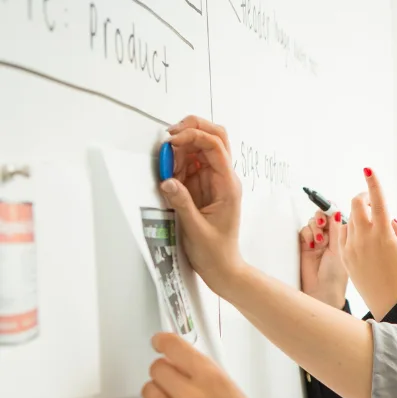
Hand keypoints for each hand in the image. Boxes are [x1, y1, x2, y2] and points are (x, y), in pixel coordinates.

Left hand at [137, 333, 315, 397]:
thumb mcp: (238, 397)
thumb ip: (209, 380)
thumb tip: (185, 369)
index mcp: (214, 380)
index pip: (174, 348)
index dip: (164, 342)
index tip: (160, 342)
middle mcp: (191, 397)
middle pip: (157, 368)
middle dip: (166, 372)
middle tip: (176, 383)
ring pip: (148, 390)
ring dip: (160, 394)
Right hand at [161, 116, 243, 298]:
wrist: (222, 267)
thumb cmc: (215, 252)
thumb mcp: (196, 229)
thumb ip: (182, 204)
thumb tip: (167, 181)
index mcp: (228, 185)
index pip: (216, 146)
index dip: (194, 135)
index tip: (173, 140)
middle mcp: (223, 178)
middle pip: (214, 136)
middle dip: (192, 129)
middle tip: (170, 137)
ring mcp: (213, 180)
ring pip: (200, 147)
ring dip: (181, 148)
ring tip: (168, 167)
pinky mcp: (202, 186)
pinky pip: (190, 163)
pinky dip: (177, 162)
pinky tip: (170, 174)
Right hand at [299, 211, 348, 307]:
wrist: (322, 290)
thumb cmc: (335, 275)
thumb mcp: (339, 249)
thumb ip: (336, 230)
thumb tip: (335, 212)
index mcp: (341, 236)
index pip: (335, 216)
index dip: (331, 210)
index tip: (329, 209)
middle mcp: (329, 237)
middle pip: (322, 216)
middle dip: (321, 217)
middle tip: (322, 223)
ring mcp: (316, 241)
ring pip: (312, 223)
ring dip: (315, 227)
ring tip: (319, 240)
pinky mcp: (305, 245)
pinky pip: (304, 231)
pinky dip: (307, 234)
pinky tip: (312, 244)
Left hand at [341, 169, 396, 320]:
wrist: (390, 302)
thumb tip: (388, 220)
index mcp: (383, 234)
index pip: (378, 200)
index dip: (373, 182)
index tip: (368, 169)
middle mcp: (364, 238)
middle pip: (356, 203)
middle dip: (364, 197)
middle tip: (374, 204)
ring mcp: (351, 247)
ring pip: (349, 217)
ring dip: (360, 215)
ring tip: (373, 228)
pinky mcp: (345, 256)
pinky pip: (344, 233)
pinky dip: (353, 228)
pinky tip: (363, 238)